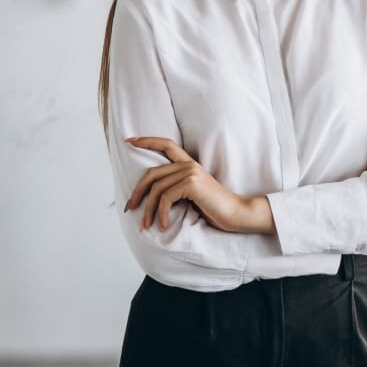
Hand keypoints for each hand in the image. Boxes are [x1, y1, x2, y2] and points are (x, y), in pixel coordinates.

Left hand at [124, 137, 249, 232]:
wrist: (237, 213)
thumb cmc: (215, 208)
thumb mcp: (193, 196)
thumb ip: (177, 189)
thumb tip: (152, 197)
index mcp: (190, 165)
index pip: (167, 145)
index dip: (147, 141)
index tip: (130, 141)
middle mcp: (189, 165)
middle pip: (152, 173)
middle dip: (137, 191)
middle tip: (130, 207)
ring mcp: (190, 173)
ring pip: (156, 189)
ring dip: (148, 209)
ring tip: (146, 225)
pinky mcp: (192, 184)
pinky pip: (165, 198)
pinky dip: (161, 214)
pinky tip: (163, 225)